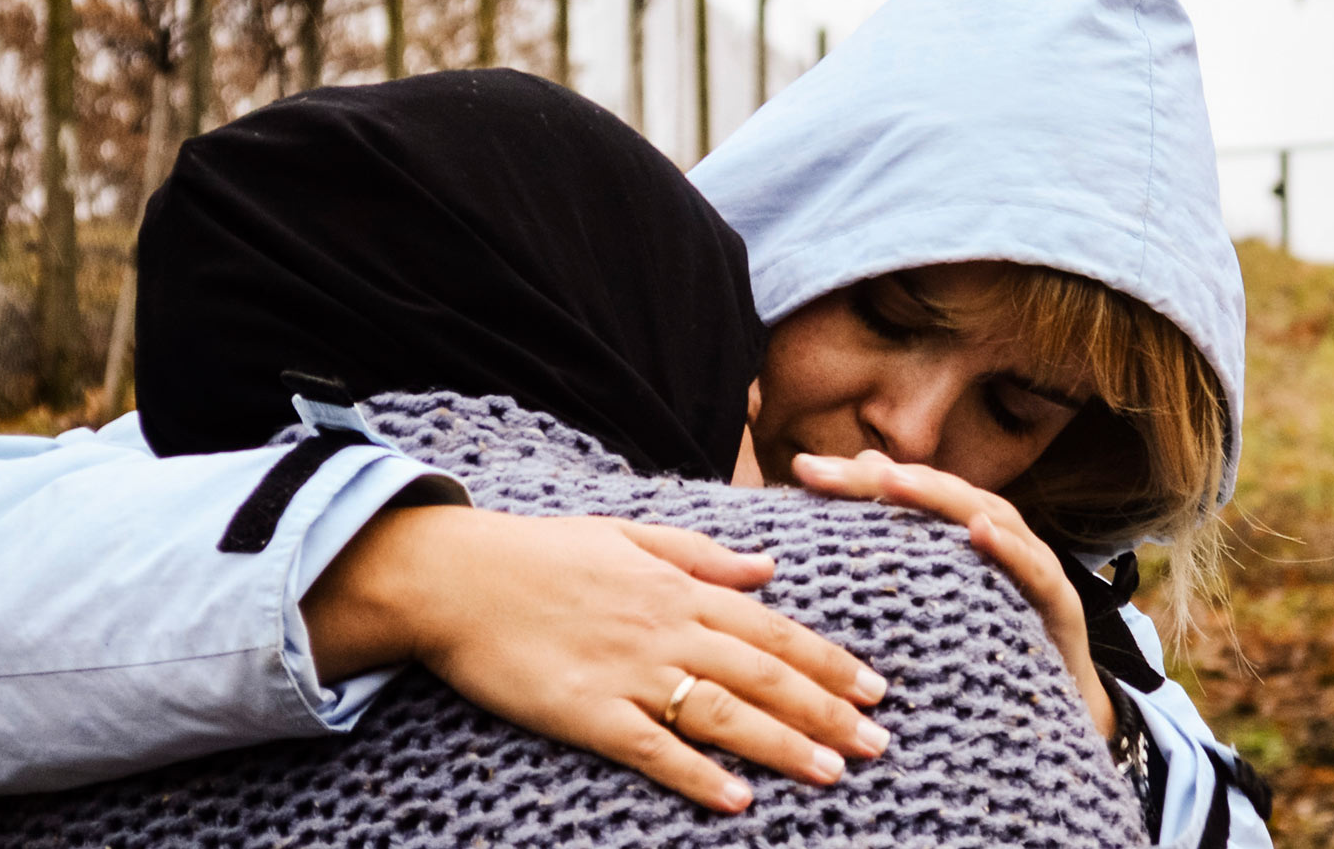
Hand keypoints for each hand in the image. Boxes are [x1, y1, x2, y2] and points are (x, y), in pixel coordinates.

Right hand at [302, 505, 893, 812]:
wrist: (454, 578)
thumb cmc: (538, 554)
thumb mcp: (626, 533)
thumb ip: (701, 552)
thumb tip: (768, 566)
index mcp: (676, 587)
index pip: (771, 628)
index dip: (828, 661)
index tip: (874, 689)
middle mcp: (663, 628)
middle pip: (763, 674)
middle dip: (828, 710)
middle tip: (878, 743)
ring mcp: (626, 672)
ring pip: (723, 712)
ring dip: (783, 745)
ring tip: (833, 772)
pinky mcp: (586, 712)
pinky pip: (653, 749)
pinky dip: (698, 775)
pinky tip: (738, 799)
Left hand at [788, 451, 1116, 738]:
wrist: (1049, 714)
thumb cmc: (980, 650)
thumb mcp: (926, 604)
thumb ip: (891, 555)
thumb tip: (847, 497)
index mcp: (959, 535)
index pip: (908, 491)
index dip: (857, 478)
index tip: (803, 472)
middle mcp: (996, 539)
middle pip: (941, 494)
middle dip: (885, 479)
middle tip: (832, 471)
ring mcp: (1030, 566)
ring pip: (989, 515)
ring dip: (942, 496)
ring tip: (894, 481)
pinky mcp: (1059, 604)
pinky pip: (1036, 570)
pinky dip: (1009, 547)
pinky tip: (979, 530)